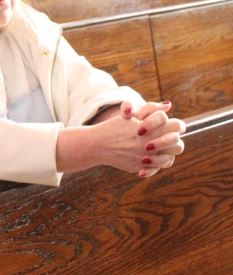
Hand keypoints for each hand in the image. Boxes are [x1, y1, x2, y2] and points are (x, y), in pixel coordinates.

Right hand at [57, 101, 184, 176]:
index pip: (176, 126)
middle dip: (173, 141)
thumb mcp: (131, 114)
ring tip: (156, 150)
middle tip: (164, 139)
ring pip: (169, 159)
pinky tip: (148, 159)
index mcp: (152, 129)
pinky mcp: (140, 167)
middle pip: (177, 145)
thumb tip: (167, 105)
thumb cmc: (114, 127)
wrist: (97, 145)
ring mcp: (147, 158)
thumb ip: (151, 109)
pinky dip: (155, 165)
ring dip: (166, 155)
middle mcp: (152, 144)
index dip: (173, 126)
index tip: (166, 126)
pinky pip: (156, 168)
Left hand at [130, 101, 185, 176]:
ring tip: (143, 160)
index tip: (139, 130)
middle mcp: (167, 137)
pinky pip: (158, 169)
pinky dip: (150, 171)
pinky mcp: (154, 162)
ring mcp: (162, 151)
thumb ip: (138, 106)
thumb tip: (162, 105)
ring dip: (159, 159)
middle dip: (163, 142)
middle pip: (176, 140)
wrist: (112, 137)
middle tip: (146, 146)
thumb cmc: (124, 121)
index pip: (172, 122)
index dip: (156, 124)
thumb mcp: (127, 112)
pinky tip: (140, 172)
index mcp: (164, 123)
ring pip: (171, 156)